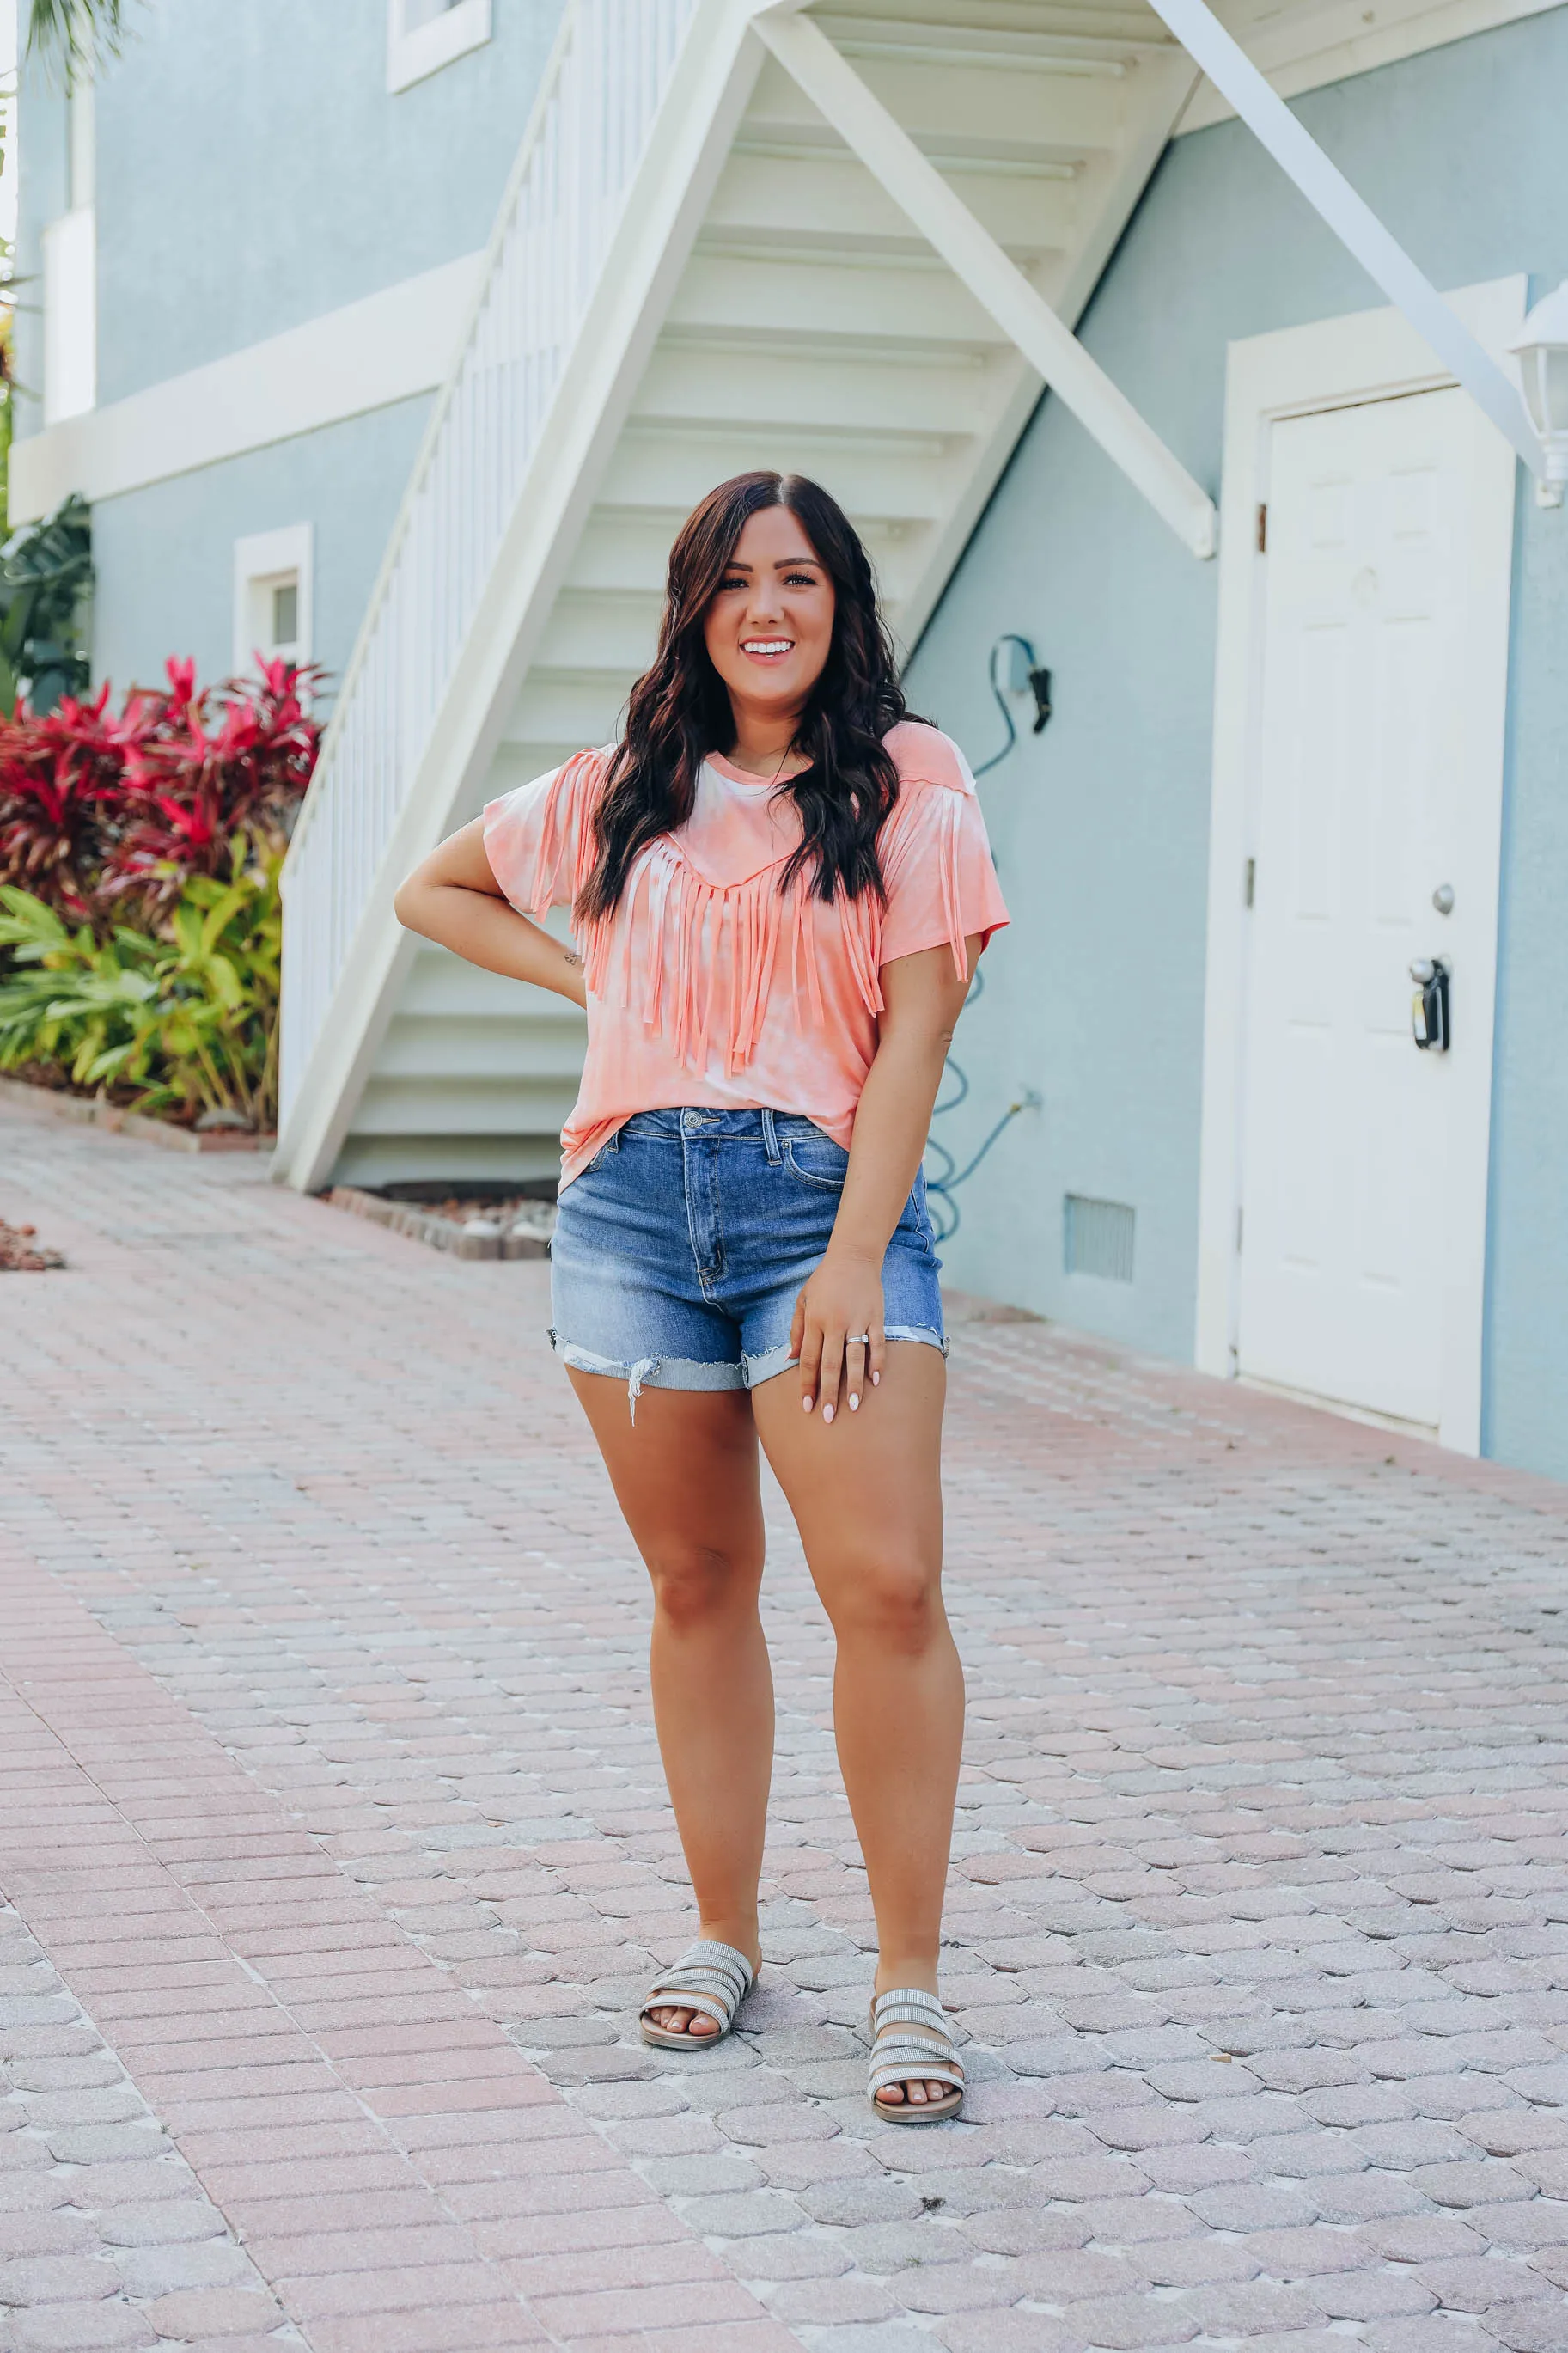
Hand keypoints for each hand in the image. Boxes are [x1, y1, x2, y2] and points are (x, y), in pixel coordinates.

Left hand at [790, 1248, 884, 1424]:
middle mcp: (835, 1323)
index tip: (806, 1406)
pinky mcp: (876, 1318)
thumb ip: (797, 1330)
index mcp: (815, 1320)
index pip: (809, 1359)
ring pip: (855, 1358)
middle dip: (828, 1393)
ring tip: (853, 1407)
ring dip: (854, 1384)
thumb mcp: (803, 1300)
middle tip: (828, 1417)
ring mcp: (858, 1321)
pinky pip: (877, 1344)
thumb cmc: (824, 1280)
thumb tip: (790, 1359)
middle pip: (830, 1364)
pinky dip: (877, 1363)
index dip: (807, 1384)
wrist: (854, 1257)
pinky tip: (876, 1381)